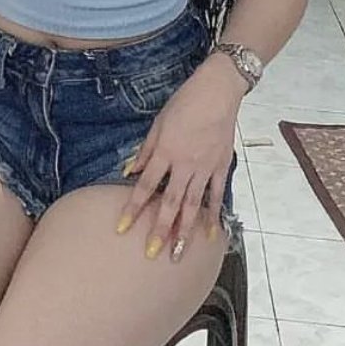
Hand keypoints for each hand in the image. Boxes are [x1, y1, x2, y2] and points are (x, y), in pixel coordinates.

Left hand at [116, 63, 240, 259]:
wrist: (217, 92)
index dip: (133, 208)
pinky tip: (210, 235)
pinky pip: (217, 195)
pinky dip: (213, 215)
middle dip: (160, 229)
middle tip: (152, 253)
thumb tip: (129, 171)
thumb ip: (145, 151)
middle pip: (170, 202)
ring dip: (184, 230)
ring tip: (178, 253)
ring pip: (193, 204)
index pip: (145, 186)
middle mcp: (185, 164)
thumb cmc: (185, 103)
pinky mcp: (221, 167)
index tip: (122, 228)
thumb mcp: (158, 123)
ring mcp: (205, 167)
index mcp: (165, 152)